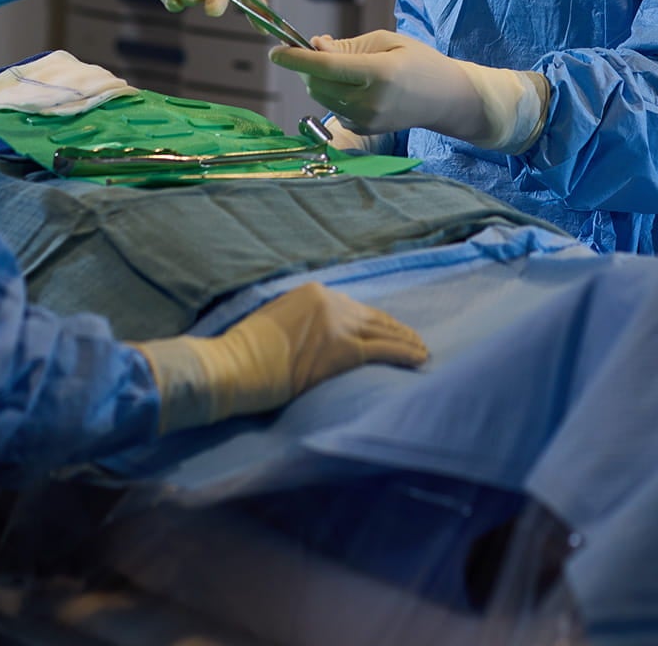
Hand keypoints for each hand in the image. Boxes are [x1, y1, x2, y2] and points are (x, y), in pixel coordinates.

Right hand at [133, 283, 428, 432]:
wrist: (235, 365)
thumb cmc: (244, 352)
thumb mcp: (274, 321)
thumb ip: (301, 322)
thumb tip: (317, 338)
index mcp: (313, 292)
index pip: (354, 308)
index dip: (373, 321)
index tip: (386, 329)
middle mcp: (330, 302)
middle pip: (373, 317)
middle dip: (396, 330)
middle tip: (414, 340)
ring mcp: (339, 324)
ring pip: (384, 332)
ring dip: (407, 342)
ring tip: (422, 352)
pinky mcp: (344, 349)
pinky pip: (385, 350)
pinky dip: (405, 354)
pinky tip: (419, 359)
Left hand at [270, 30, 549, 152]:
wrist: (446, 99)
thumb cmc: (418, 62)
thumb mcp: (385, 41)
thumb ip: (346, 46)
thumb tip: (313, 47)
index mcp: (380, 74)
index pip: (326, 66)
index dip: (296, 59)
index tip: (275, 52)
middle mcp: (371, 102)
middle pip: (317, 84)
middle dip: (307, 66)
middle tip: (318, 47)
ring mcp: (367, 121)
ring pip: (321, 98)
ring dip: (318, 79)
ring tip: (342, 65)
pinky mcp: (364, 130)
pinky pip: (333, 108)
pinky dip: (332, 93)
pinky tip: (354, 86)